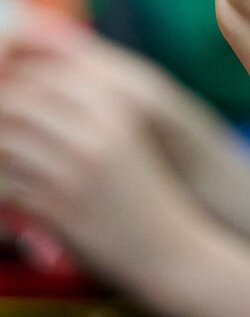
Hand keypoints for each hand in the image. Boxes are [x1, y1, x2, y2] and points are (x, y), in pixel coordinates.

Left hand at [0, 32, 193, 287]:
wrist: (165, 243)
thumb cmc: (139, 185)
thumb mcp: (124, 131)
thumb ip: (88, 103)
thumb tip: (30, 86)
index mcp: (115, 102)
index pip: (46, 73)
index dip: (17, 81)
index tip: (9, 97)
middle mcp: (97, 128)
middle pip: (21, 101)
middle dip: (1, 111)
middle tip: (2, 130)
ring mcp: (77, 167)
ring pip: (6, 140)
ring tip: (3, 154)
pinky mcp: (60, 206)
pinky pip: (9, 183)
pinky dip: (2, 184)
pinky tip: (9, 187)